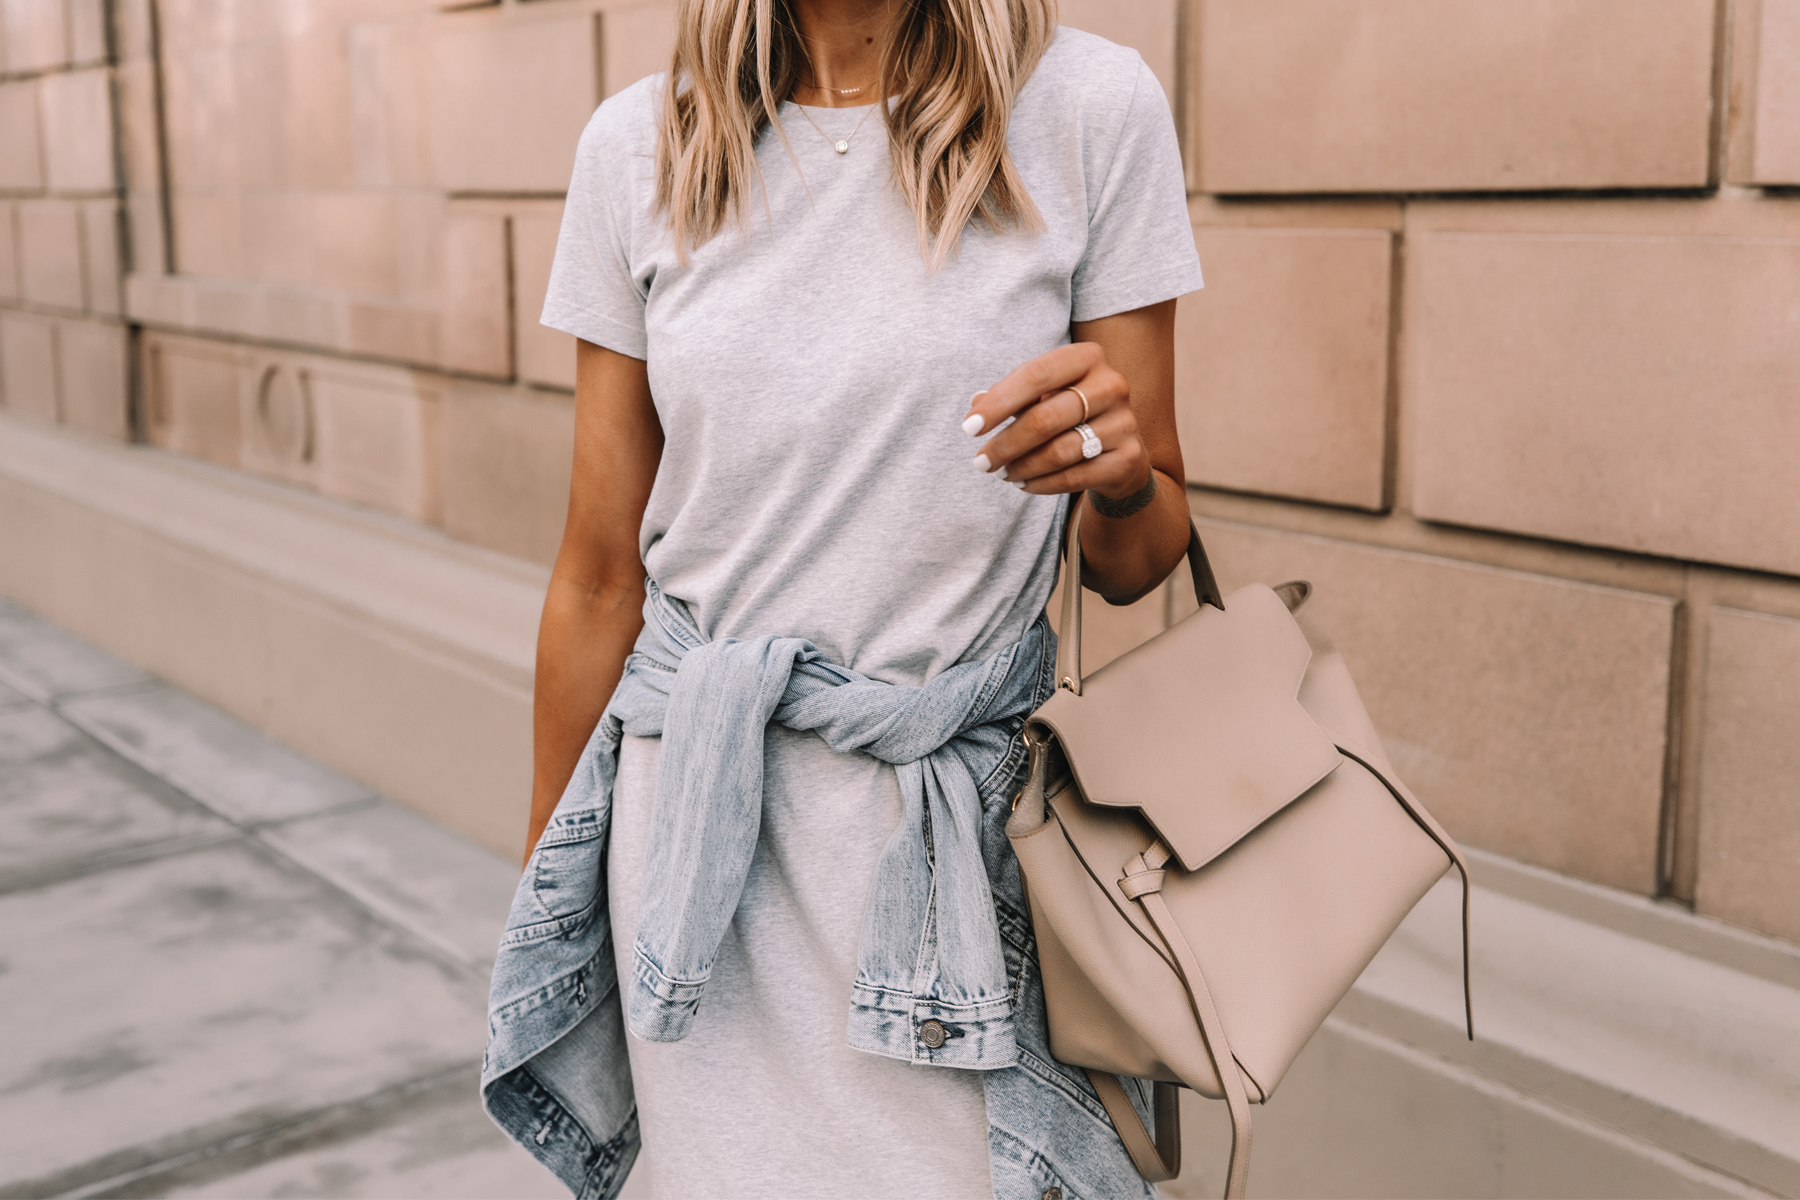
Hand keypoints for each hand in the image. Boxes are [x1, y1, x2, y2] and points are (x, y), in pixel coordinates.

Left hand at [962, 342, 1151, 502]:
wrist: (1119, 451)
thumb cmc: (1071, 416)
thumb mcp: (1042, 397)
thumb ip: (1010, 397)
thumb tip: (975, 405)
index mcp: (1087, 357)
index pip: (1035, 375)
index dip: (998, 402)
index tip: (969, 427)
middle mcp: (1111, 384)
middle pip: (1044, 418)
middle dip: (1005, 444)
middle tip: (981, 462)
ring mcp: (1124, 421)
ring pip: (1058, 452)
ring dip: (1022, 467)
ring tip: (1003, 473)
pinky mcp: (1128, 457)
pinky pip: (1074, 476)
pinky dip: (1041, 484)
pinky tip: (1024, 485)